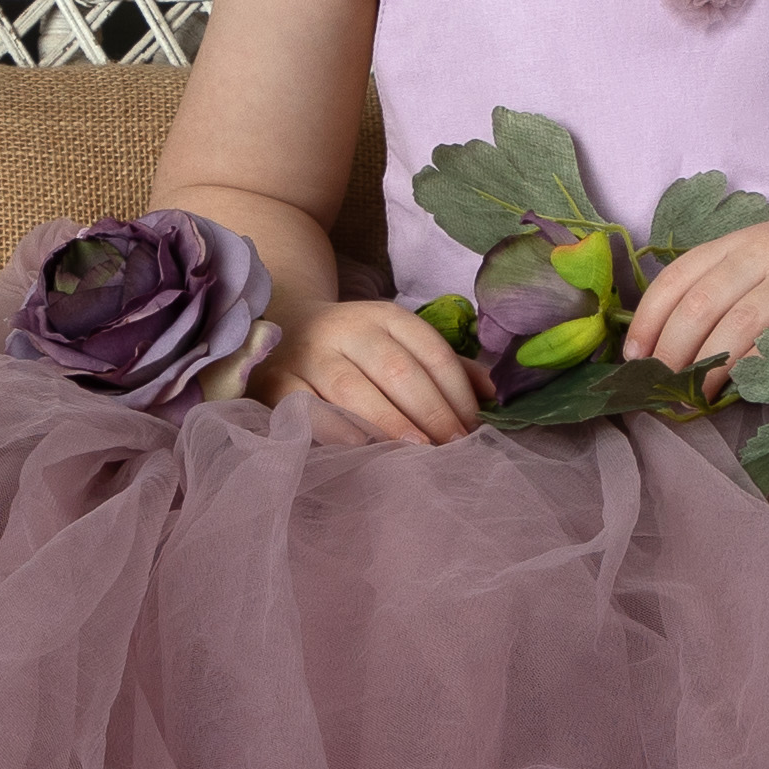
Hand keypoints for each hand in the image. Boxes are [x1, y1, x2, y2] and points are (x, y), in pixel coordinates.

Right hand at [267, 294, 482, 444]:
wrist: (283, 324)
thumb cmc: (355, 348)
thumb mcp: (398, 342)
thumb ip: (444, 366)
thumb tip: (492, 392)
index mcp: (383, 317)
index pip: (429, 351)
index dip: (456, 391)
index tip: (473, 428)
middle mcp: (345, 330)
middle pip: (396, 370)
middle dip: (430, 411)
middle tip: (452, 447)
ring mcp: (308, 355)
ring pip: (352, 389)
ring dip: (389, 423)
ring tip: (417, 452)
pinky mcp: (276, 381)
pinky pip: (305, 407)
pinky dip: (333, 428)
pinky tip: (360, 449)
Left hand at [622, 208, 768, 377]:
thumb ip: (731, 286)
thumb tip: (673, 343)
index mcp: (741, 241)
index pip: (678, 278)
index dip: (648, 320)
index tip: (632, 358)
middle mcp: (765, 251)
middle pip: (700, 304)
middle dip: (672, 350)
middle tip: (662, 387)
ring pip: (738, 322)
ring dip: (708, 364)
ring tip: (695, 395)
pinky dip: (758, 361)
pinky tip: (743, 385)